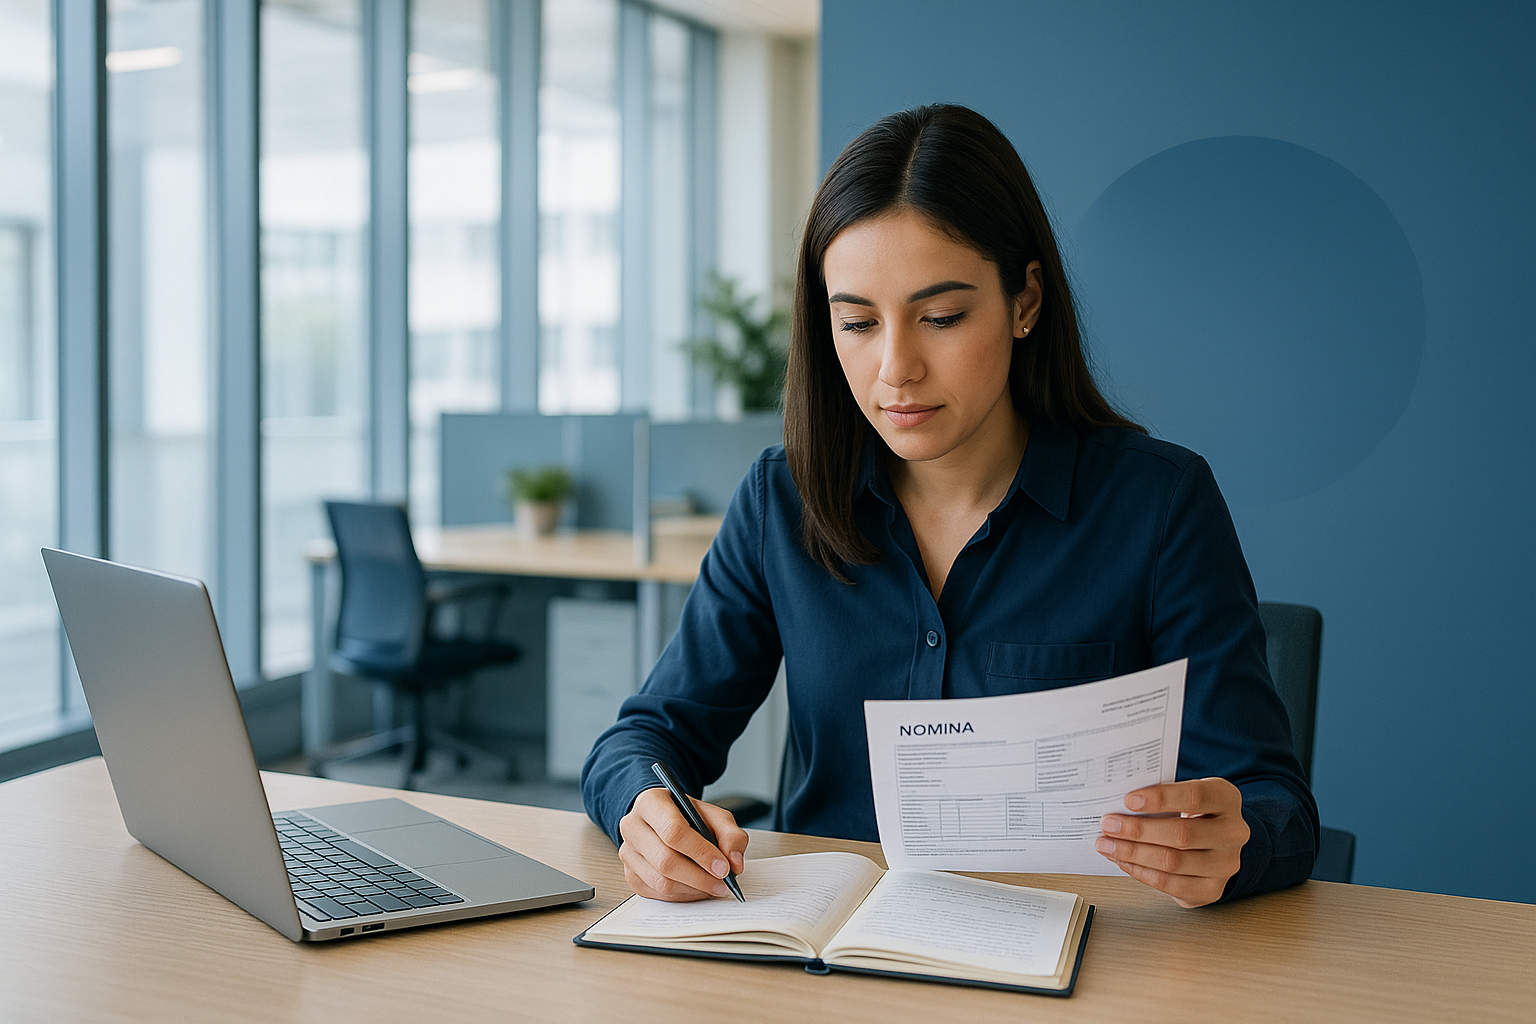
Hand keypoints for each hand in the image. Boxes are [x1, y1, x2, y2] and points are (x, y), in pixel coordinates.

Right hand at [618, 787, 748, 901]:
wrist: (665, 820)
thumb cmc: (688, 817)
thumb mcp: (714, 816)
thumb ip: (731, 835)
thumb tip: (734, 864)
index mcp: (651, 803)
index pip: (673, 831)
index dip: (701, 852)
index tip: (723, 867)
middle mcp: (632, 826)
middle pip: (665, 861)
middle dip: (700, 877)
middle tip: (722, 883)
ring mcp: (628, 852)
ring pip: (661, 882)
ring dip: (693, 889)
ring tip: (713, 886)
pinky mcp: (630, 874)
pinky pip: (657, 894)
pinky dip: (682, 896)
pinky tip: (696, 888)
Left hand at [1096, 778, 1248, 907]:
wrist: (1215, 843)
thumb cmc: (1193, 812)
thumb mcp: (1184, 794)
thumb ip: (1159, 795)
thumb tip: (1117, 802)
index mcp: (1226, 798)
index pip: (1195, 796)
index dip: (1161, 798)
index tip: (1129, 800)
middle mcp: (1233, 832)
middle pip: (1181, 834)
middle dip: (1138, 830)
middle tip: (1108, 825)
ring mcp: (1226, 864)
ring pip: (1173, 862)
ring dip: (1133, 853)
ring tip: (1107, 844)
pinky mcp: (1212, 889)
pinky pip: (1170, 884)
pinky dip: (1140, 872)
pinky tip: (1122, 861)